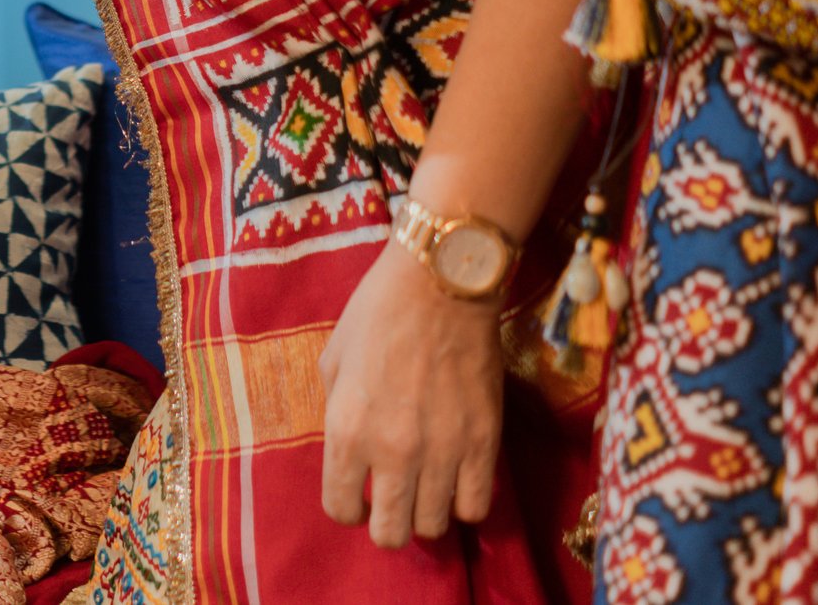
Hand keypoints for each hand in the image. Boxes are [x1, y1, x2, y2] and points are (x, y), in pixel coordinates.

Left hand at [318, 243, 505, 547]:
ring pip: (434, 526)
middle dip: (386, 524)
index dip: (347, 507)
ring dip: (426, 512)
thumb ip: (336, 413)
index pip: (340, 508)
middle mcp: (393, 452)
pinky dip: (464, 502)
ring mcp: (443, 452)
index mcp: (347, 430)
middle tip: (392, 500)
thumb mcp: (333, 361)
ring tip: (425, 487)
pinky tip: (457, 480)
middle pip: (391, 533)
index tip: (356, 494)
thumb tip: (349, 450)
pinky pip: (477, 508)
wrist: (440, 284)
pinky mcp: (485, 444)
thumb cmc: (377, 313)